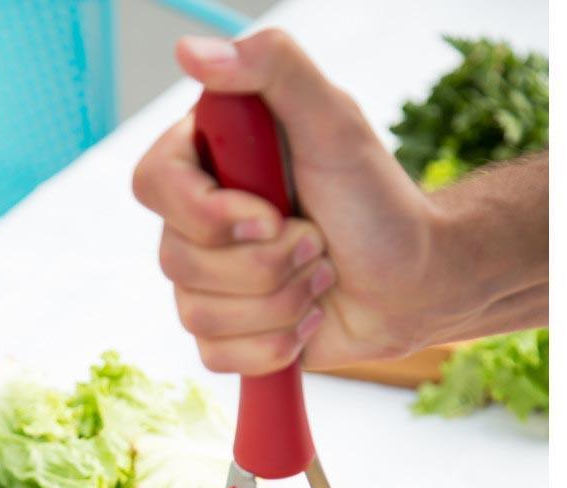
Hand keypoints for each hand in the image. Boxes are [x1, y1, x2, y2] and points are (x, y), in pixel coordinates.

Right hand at [133, 29, 446, 374]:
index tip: (271, 215)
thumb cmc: (377, 202)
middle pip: (177, 260)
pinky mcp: (227, 335)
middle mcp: (199, 222)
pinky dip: (275, 346)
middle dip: (268, 263)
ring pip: (199, 315)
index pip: (153, 185)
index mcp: (210, 163)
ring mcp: (209, 283)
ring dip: (281, 302)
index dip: (207, 213)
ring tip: (321, 277)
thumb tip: (192, 50)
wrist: (414, 283)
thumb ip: (273, 68)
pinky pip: (216, 357)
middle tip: (318, 242)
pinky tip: (308, 320)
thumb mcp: (334, 120)